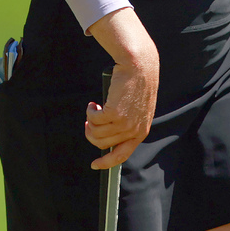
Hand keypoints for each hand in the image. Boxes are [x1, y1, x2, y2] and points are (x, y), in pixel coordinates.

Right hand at [85, 7, 158, 168]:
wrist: (140, 66)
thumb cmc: (138, 84)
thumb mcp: (138, 109)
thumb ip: (128, 123)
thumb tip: (109, 135)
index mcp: (141, 132)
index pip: (121, 155)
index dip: (106, 163)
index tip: (95, 164)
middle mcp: (133, 130)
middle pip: (103, 144)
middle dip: (91, 134)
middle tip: (88, 123)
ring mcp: (124, 123)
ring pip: (96, 133)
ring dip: (90, 121)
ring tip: (93, 109)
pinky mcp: (114, 112)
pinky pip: (93, 119)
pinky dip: (90, 112)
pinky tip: (93, 104)